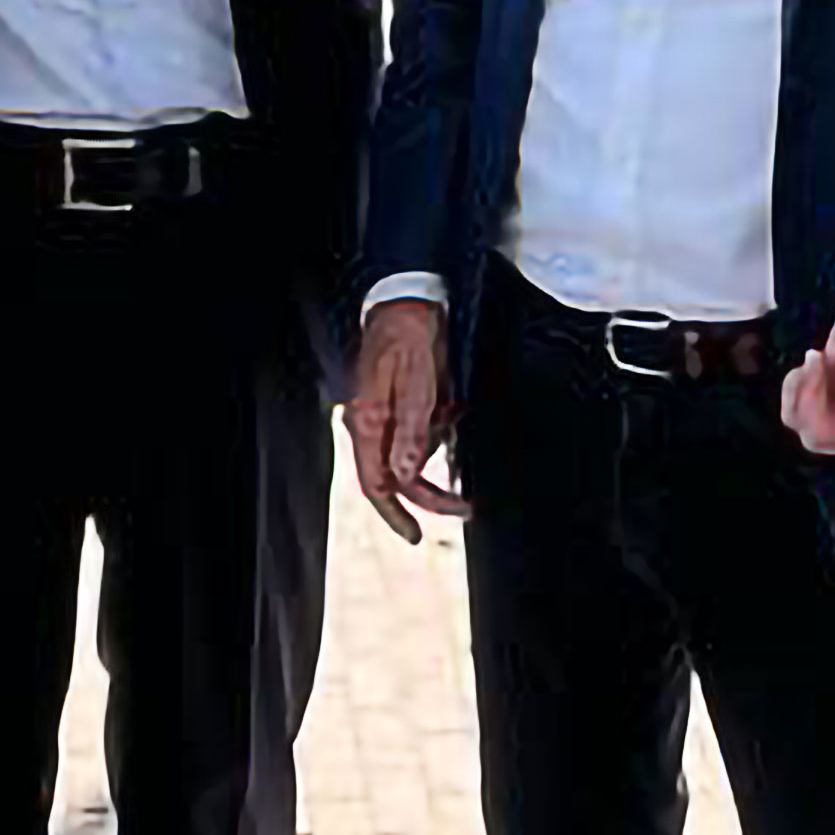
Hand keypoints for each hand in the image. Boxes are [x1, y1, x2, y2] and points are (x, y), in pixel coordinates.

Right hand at [349, 295, 466, 541]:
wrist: (408, 298)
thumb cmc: (410, 334)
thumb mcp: (419, 382)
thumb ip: (413, 429)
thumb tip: (408, 474)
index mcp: (368, 422)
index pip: (377, 484)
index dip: (397, 514)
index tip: (418, 536)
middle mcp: (372, 423)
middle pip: (398, 477)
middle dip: (432, 492)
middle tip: (466, 506)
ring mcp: (385, 414)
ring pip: (414, 453)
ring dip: (440, 442)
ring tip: (454, 404)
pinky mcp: (399, 404)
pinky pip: (421, 430)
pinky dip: (440, 424)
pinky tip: (453, 401)